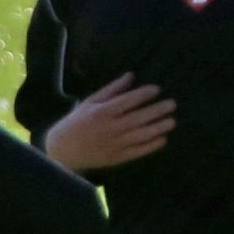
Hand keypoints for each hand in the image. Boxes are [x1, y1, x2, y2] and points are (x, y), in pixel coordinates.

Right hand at [40, 74, 174, 172]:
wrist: (62, 151)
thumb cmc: (76, 123)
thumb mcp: (90, 102)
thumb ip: (112, 89)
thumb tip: (131, 76)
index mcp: (102, 112)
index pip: (128, 101)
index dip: (144, 94)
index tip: (157, 89)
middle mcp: (110, 128)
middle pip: (138, 118)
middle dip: (157, 110)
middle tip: (172, 104)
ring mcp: (114, 144)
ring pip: (141, 135)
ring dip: (158, 128)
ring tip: (171, 121)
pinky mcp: (116, 158)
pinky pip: (137, 151)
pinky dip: (151, 146)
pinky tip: (162, 139)